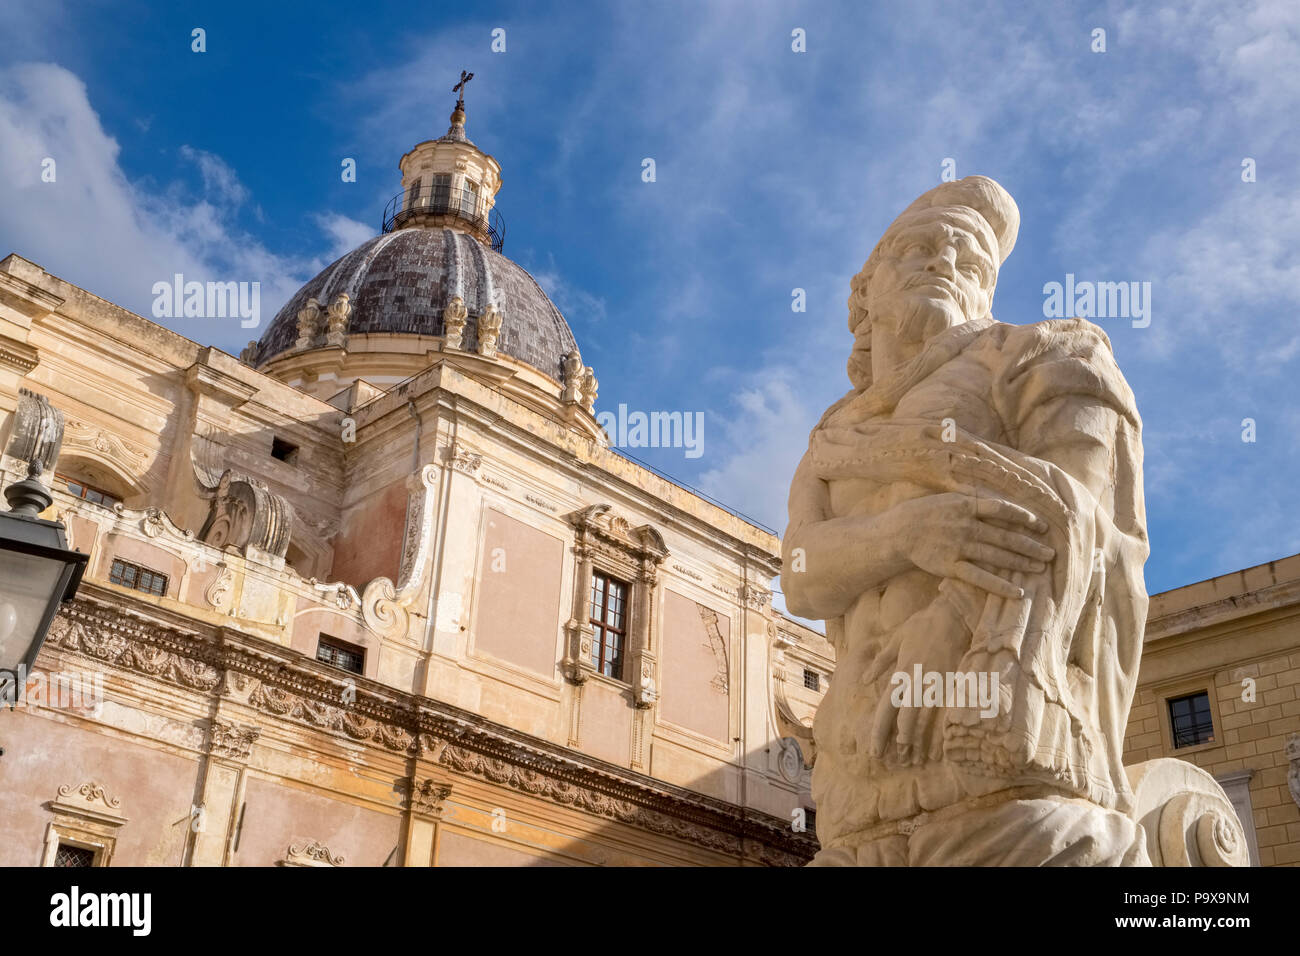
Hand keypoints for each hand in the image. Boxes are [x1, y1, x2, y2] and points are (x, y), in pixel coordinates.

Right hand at [882, 492, 1052, 598]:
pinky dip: (1000, 585)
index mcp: (966, 506)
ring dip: (1021, 563)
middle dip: (1031, 545)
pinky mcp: (950, 567)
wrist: (899, 531)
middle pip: (1005, 536)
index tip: (1042, 525)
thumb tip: (1003, 506)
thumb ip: (975, 503)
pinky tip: (1017, 591)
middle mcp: (966, 526)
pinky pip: (980, 577)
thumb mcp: (950, 499)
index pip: (1003, 510)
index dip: (1024, 517)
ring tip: (1040, 568)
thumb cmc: (927, 513)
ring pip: (997, 556)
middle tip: (1051, 553)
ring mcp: (958, 547)